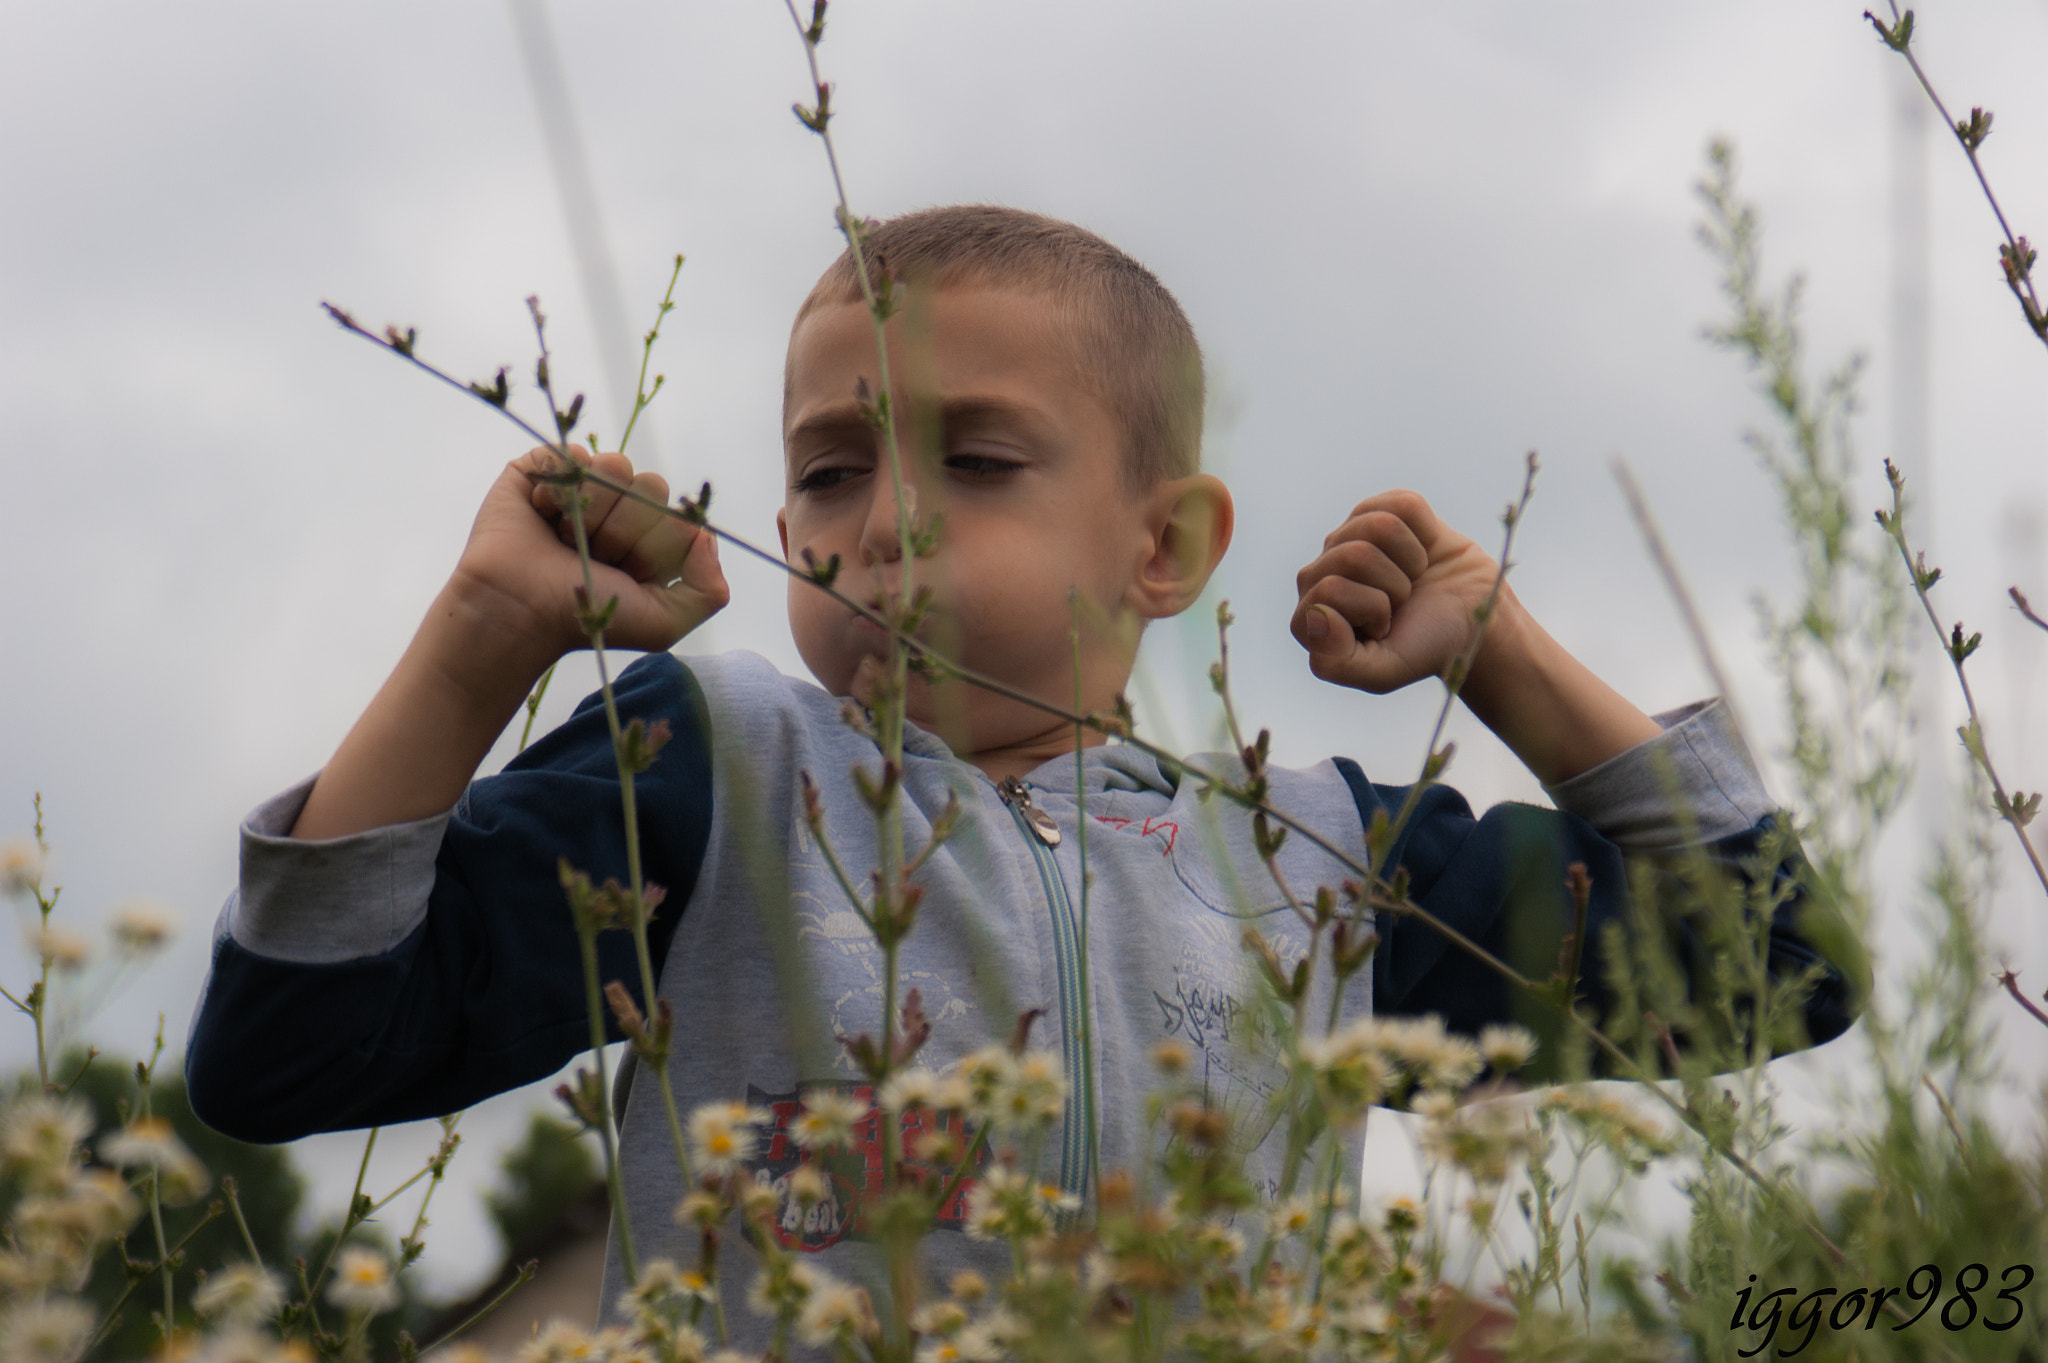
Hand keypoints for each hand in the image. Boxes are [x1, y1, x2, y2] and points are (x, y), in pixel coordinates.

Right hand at [448, 445, 728, 658]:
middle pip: (652, 486)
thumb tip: (705, 534)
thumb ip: (709, 589)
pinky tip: (542, 516)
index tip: (625, 574)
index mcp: (651, 538)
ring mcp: (585, 485)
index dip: (655, 547)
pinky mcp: (546, 468)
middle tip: (593, 557)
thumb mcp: (665, 623)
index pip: (680, 516)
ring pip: (615, 465)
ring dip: (591, 511)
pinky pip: (573, 454)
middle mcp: (622, 507)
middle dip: (623, 530)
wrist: (520, 609)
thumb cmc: (588, 618)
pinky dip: (557, 490)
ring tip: (565, 539)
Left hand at [1290, 490, 1503, 693]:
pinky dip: (1426, 532)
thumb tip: (1316, 616)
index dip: (1373, 609)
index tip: (1386, 627)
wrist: (1471, 620)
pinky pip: (1405, 505)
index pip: (1332, 590)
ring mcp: (1348, 537)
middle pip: (1357, 555)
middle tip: (1402, 602)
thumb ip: (1337, 662)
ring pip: (1381, 526)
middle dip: (1394, 585)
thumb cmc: (1424, 647)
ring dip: (1410, 560)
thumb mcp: (1383, 672)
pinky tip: (1422, 553)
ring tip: (1411, 579)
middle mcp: (1319, 572)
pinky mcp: (1382, 509)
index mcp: (1309, 616)